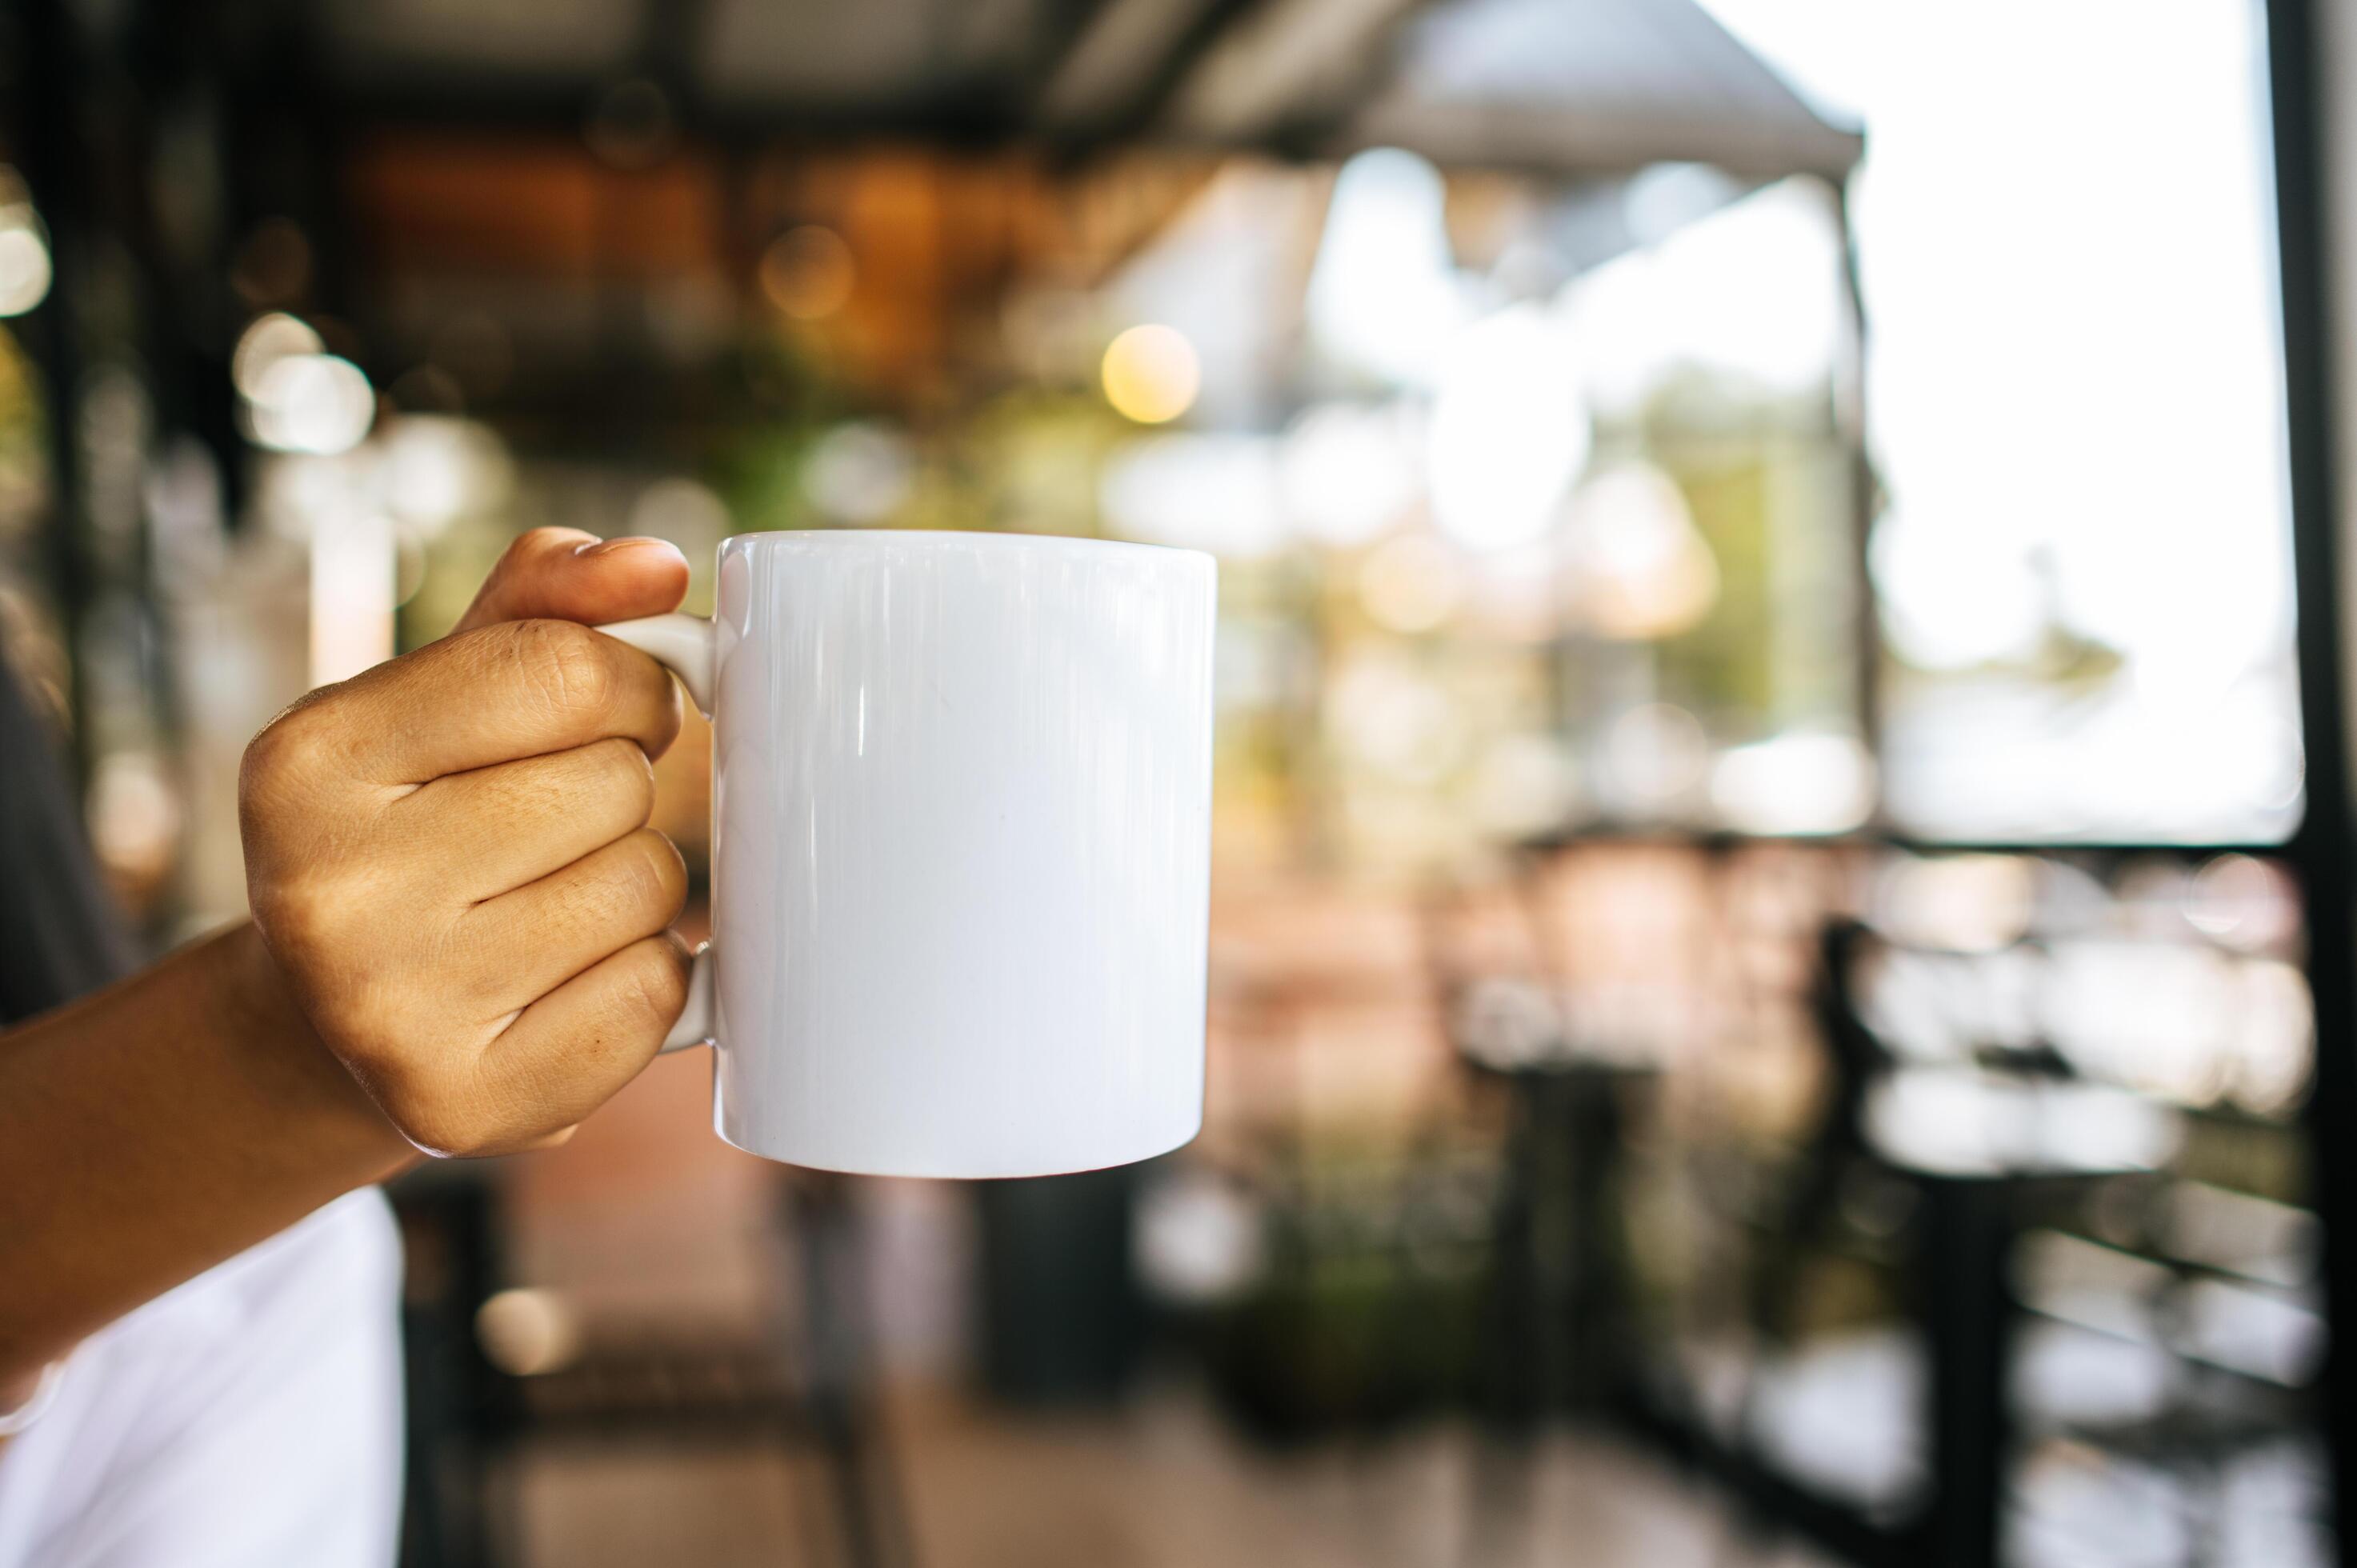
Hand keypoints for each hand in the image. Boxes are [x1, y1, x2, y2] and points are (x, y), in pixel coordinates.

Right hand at [239, 528, 695, 1156]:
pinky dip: (648, 978)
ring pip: (648, 891)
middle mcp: (327, 891)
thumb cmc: (417, 819)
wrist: (336, 1018)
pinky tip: (570, 979)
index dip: (631, 684)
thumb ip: (548, 604)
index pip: (563, 670)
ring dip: (640, 887)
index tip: (619, 710)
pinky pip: (657, 995)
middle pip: (614, 786)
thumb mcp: (443, 692)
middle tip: (559, 827)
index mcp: (308, 760)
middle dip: (622, 791)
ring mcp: (389, 1012)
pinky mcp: (465, 1107)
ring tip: (555, 900)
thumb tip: (659, 566)